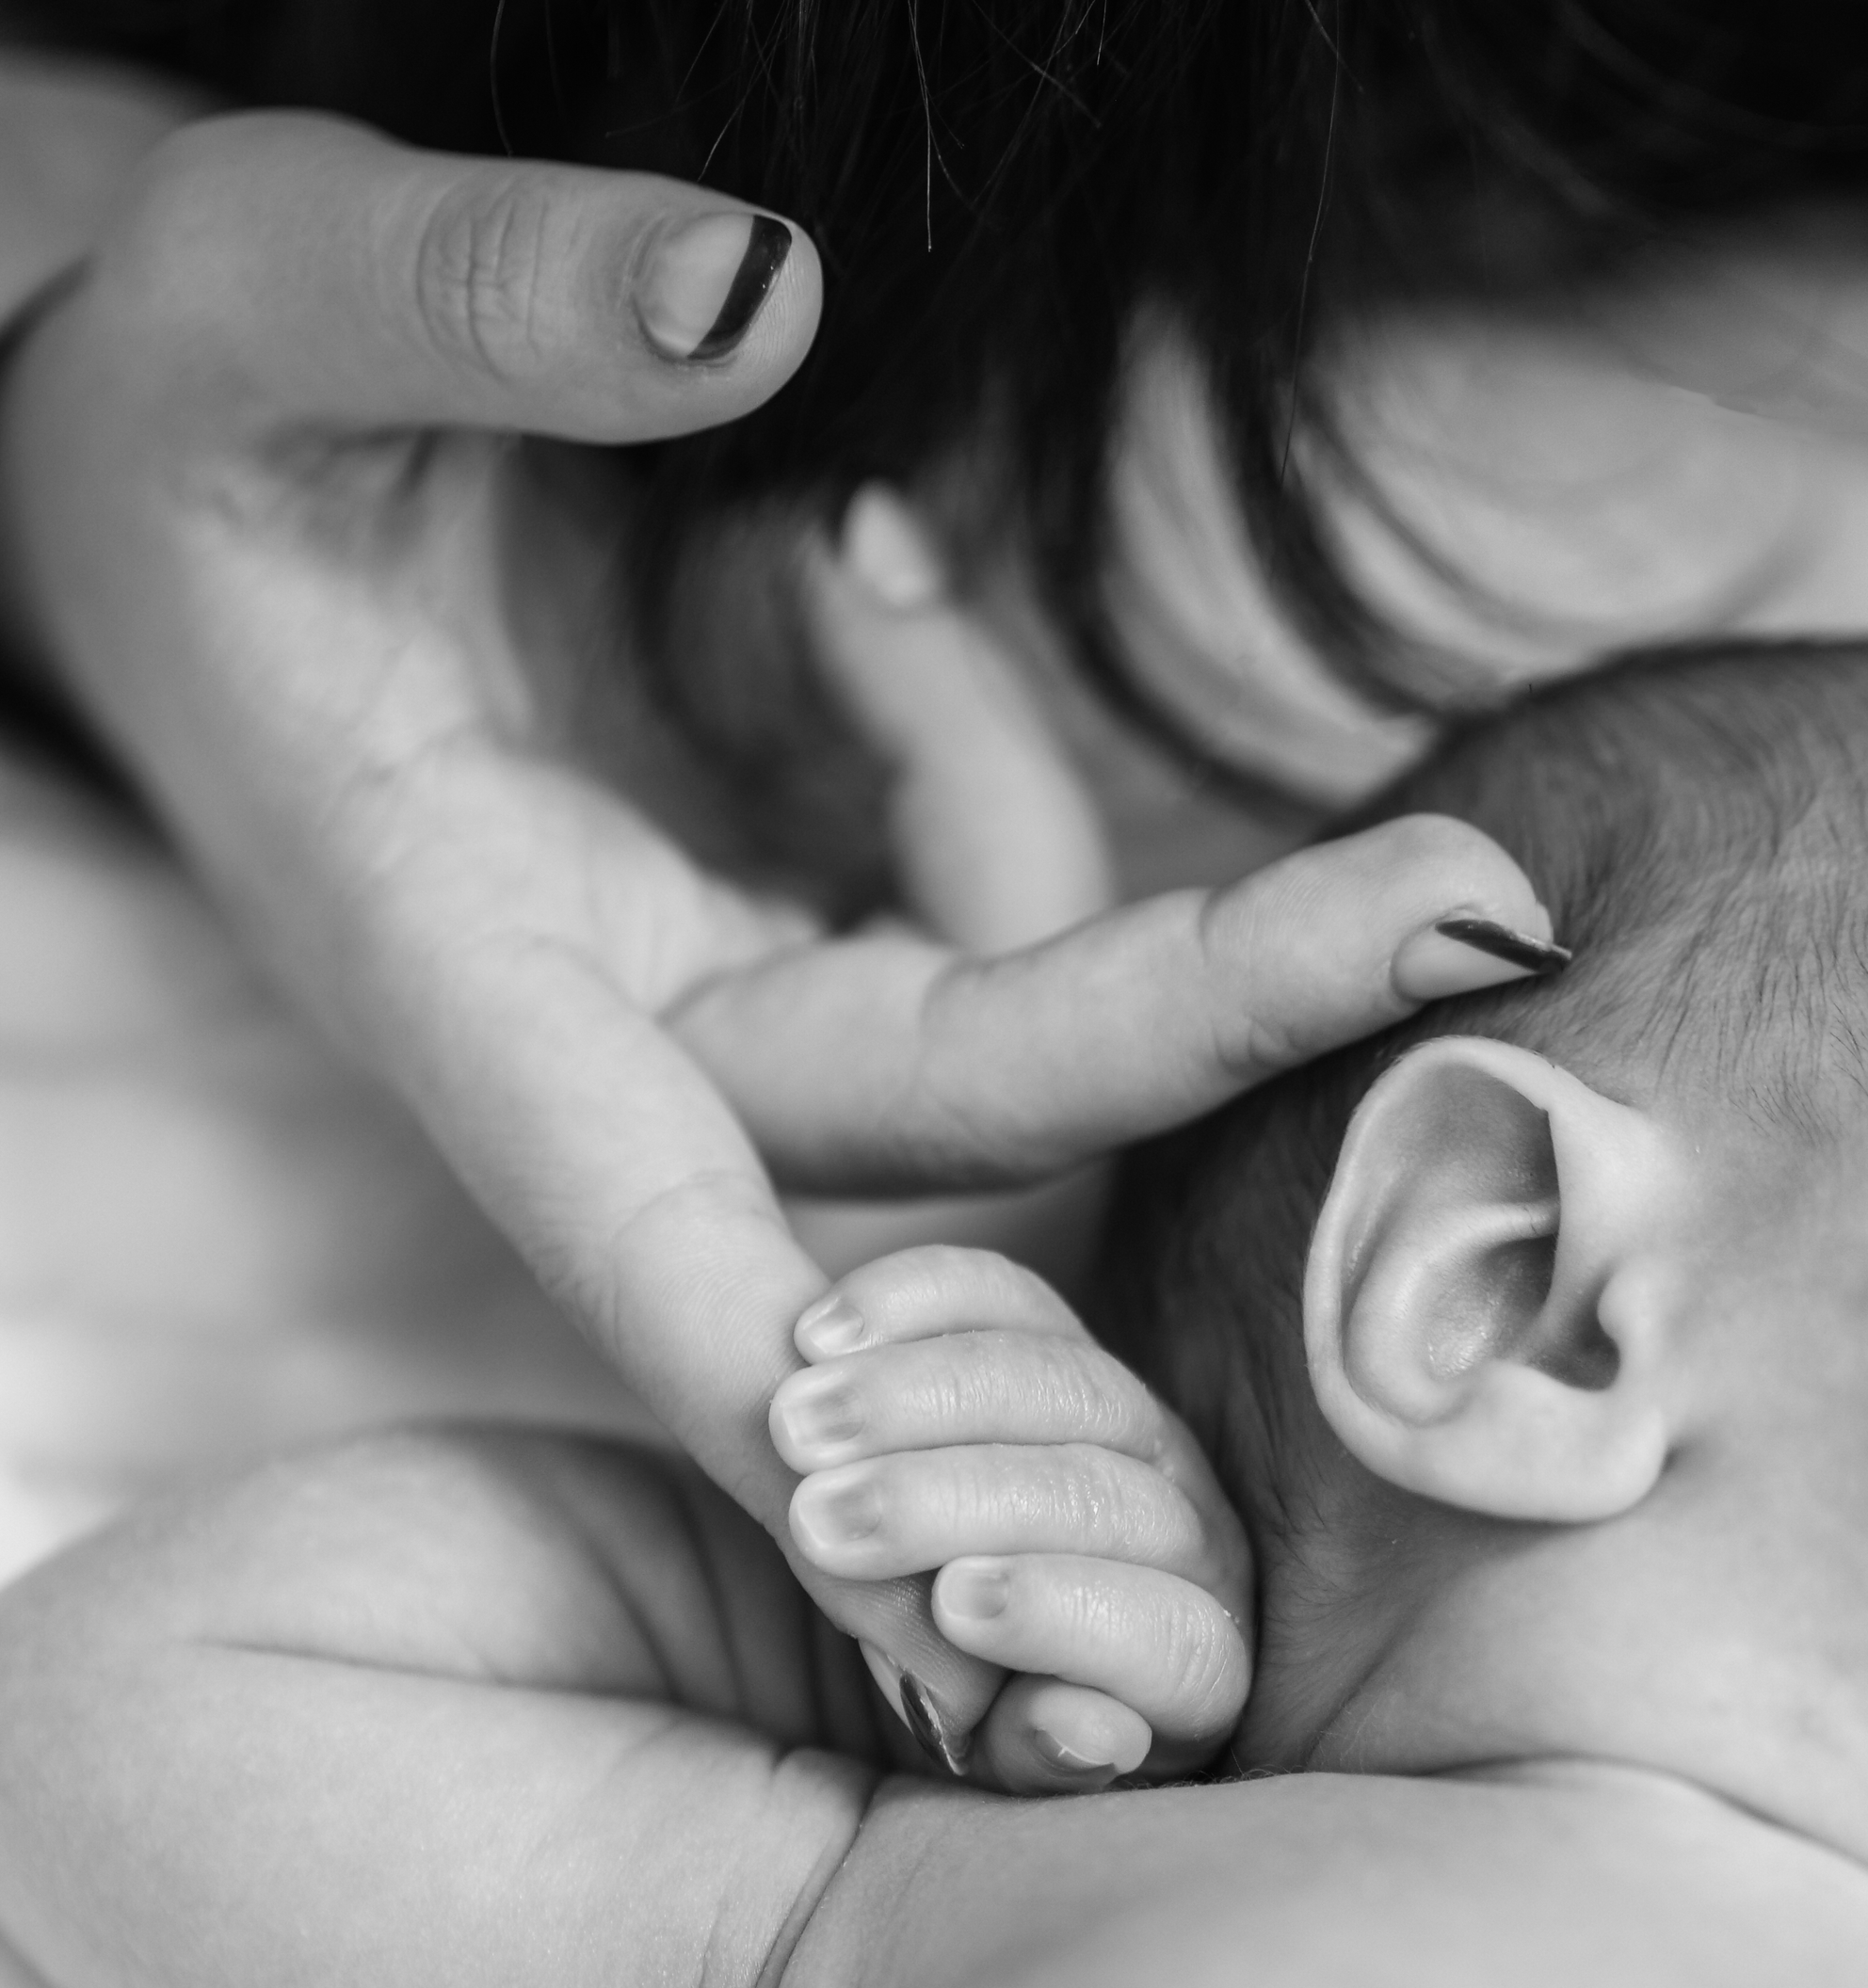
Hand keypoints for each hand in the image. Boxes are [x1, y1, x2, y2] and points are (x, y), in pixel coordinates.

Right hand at [0, 108, 1561, 1764]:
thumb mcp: (245, 287)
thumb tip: (754, 293)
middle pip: (976, 1111)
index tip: (1068, 1606)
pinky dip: (961, 732)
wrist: (193, 456)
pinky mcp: (789, 915)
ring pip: (1008, 989)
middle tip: (1479, 900)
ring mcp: (720, 988)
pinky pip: (986, 879)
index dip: (856, 1441)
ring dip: (1005, 776)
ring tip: (818, 551)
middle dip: (1229, 1004)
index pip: (681, 1261)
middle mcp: (619, 1039)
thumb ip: (467, 296)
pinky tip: (838, 575)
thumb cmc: (173, 399)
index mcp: (460, 981)